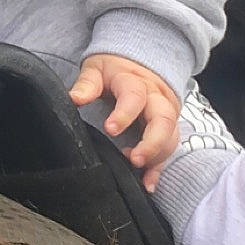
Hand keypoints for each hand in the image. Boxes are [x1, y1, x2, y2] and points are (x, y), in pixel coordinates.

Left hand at [70, 53, 179, 189]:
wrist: (139, 61)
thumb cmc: (113, 69)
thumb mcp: (97, 68)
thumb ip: (87, 84)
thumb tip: (74, 98)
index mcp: (135, 81)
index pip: (134, 96)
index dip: (124, 114)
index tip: (110, 129)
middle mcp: (156, 97)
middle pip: (164, 119)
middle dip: (152, 142)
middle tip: (135, 159)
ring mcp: (165, 113)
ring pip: (170, 136)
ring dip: (156, 157)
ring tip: (137, 170)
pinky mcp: (168, 127)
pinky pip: (168, 149)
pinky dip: (159, 168)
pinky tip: (148, 184)